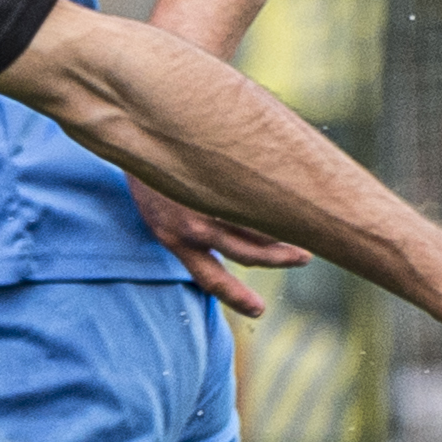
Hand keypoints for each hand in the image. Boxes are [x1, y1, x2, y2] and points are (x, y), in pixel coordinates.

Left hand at [130, 180, 309, 318]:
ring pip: (256, 227)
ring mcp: (204, 202)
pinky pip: (254, 197)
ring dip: (284, 230)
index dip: (235, 297)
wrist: (137, 131)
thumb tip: (227, 234)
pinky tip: (292, 198)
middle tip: (304, 258)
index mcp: (173, 238)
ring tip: (305, 225)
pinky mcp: (216, 177)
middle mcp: (189, 226)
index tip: (258, 310)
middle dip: (279, 259)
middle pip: (246, 253)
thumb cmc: (150, 170)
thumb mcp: (160, 207)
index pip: (209, 278)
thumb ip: (190, 223)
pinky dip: (274, 201)